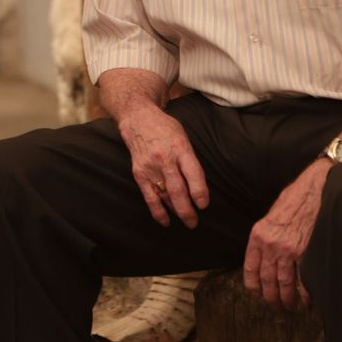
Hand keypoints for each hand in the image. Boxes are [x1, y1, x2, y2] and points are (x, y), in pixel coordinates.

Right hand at [117, 103, 210, 227]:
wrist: (137, 119)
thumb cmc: (165, 129)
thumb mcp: (183, 138)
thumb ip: (190, 161)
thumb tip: (197, 187)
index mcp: (180, 148)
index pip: (193, 174)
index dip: (200, 193)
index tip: (204, 205)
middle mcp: (165, 159)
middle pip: (178, 190)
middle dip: (188, 210)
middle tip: (194, 222)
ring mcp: (150, 167)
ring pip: (165, 196)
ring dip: (176, 211)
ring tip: (187, 221)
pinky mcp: (139, 173)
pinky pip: (149, 196)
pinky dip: (157, 211)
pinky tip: (165, 221)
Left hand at [243, 160, 327, 310]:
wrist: (313, 190)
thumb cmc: (292, 199)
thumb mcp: (270, 215)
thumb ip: (266, 236)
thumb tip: (266, 255)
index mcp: (258, 235)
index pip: (250, 268)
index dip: (253, 285)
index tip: (256, 294)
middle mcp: (270, 245)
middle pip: (267, 280)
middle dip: (270, 296)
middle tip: (275, 305)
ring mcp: (288, 250)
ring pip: (284, 283)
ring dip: (286, 298)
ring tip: (288, 306)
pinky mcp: (305, 252)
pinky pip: (302, 279)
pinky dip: (304, 293)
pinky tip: (306, 300)